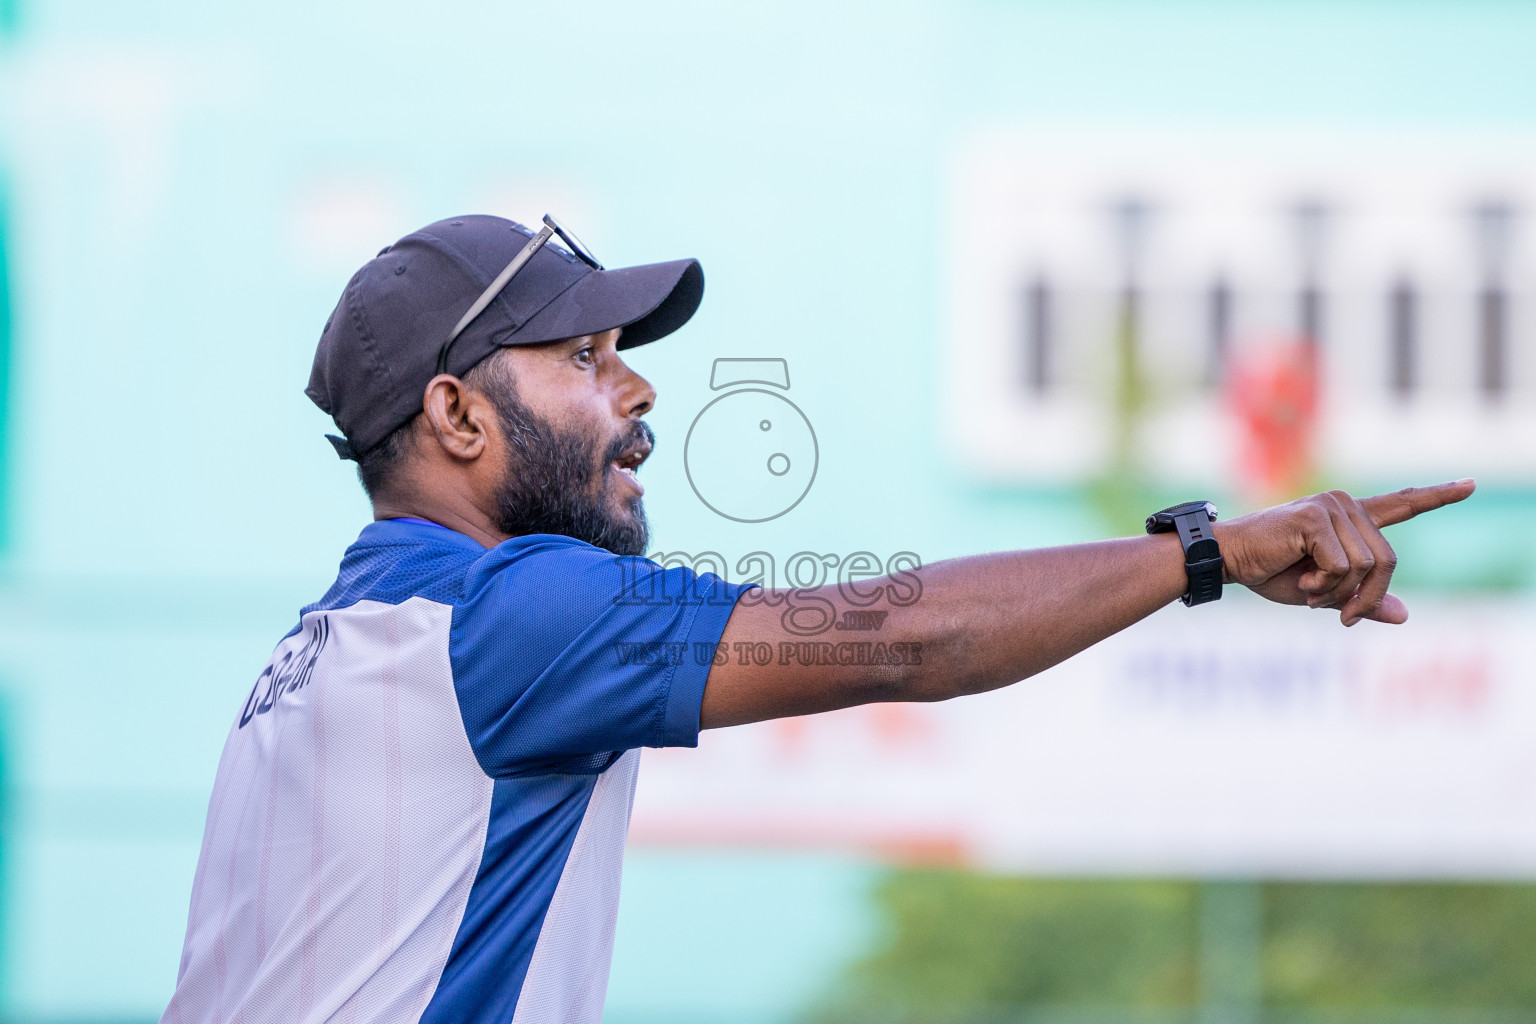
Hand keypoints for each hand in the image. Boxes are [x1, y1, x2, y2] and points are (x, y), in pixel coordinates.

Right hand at [1211, 480, 1475, 625]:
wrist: (1226, 561)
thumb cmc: (1268, 573)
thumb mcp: (1323, 593)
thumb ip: (1361, 599)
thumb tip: (1404, 616)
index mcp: (1349, 518)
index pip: (1402, 504)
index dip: (1438, 496)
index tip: (1470, 485)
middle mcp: (1344, 505)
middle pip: (1388, 561)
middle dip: (1368, 597)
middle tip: (1343, 618)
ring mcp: (1331, 508)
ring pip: (1368, 567)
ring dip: (1340, 594)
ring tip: (1310, 594)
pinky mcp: (1315, 519)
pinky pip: (1343, 566)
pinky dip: (1325, 586)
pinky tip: (1303, 584)